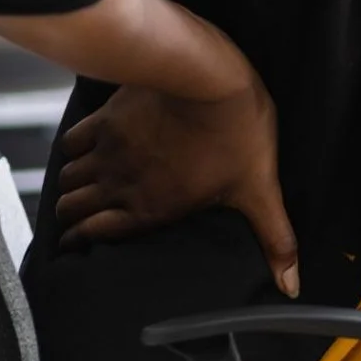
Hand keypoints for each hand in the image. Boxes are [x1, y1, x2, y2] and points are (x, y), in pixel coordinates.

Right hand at [51, 75, 301, 297]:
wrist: (206, 77)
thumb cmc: (236, 132)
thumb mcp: (259, 190)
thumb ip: (273, 238)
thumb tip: (292, 284)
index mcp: (149, 208)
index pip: (94, 235)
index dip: (78, 243)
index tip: (74, 247)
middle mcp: (119, 184)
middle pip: (71, 207)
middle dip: (70, 217)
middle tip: (75, 220)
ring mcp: (108, 150)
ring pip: (68, 177)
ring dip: (70, 186)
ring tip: (77, 190)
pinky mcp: (106, 118)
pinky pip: (72, 141)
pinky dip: (71, 150)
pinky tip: (81, 150)